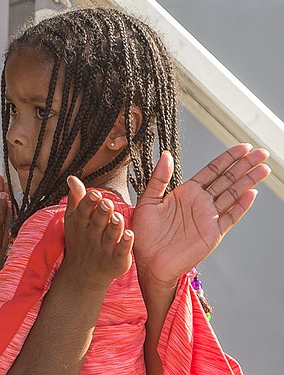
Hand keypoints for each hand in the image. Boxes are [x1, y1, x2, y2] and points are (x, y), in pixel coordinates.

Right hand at [62, 176, 133, 289]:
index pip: (84, 212)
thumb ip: (76, 198)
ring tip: (118, 217)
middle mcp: (91, 236)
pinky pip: (121, 252)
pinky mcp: (116, 261)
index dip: (89, 203)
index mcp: (80, 224)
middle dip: (102, 213)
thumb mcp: (74, 220)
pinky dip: (125, 244)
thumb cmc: (80, 240)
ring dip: (114, 227)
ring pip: (110, 237)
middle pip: (97, 223)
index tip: (95, 194)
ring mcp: (103, 249)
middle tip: (108, 203)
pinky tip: (130, 235)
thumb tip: (72, 178)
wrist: (83, 275)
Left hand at [132, 144, 270, 287]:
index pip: (212, 171)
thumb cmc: (144, 233)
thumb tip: (166, 154)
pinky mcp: (212, 233)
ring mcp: (208, 218)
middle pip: (227, 180)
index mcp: (186, 193)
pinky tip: (251, 193)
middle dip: (244, 165)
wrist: (147, 261)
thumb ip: (159, 178)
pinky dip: (241, 206)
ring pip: (233, 195)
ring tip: (264, 168)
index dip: (227, 159)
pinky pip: (230, 217)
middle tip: (261, 152)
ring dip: (248, 181)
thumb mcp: (148, 201)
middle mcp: (200, 203)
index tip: (242, 147)